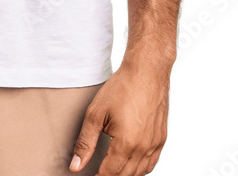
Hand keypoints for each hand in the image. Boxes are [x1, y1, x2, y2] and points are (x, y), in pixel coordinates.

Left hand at [69, 56, 170, 174]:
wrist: (146, 72)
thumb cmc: (122, 88)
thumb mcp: (96, 113)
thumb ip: (85, 142)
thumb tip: (76, 165)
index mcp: (126, 143)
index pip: (110, 173)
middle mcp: (143, 148)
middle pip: (125, 175)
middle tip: (99, 173)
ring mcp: (155, 144)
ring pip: (140, 172)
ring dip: (126, 174)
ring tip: (112, 170)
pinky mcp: (161, 138)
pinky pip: (151, 163)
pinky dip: (140, 168)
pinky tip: (131, 164)